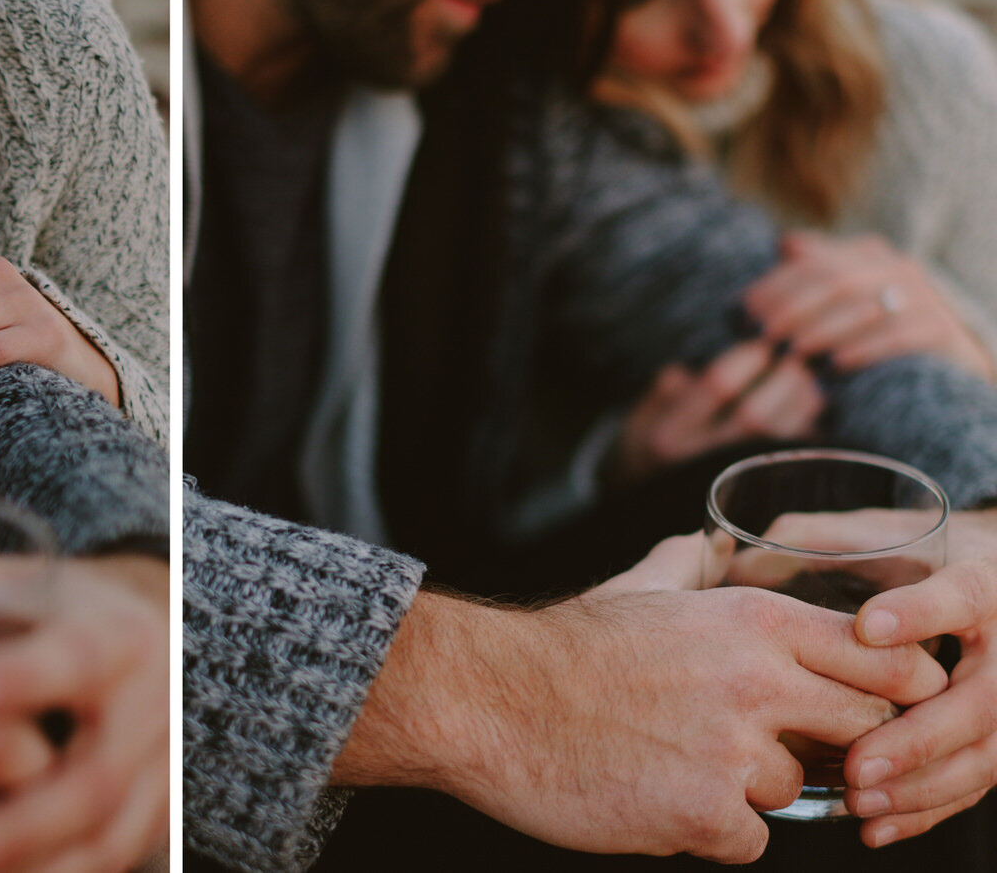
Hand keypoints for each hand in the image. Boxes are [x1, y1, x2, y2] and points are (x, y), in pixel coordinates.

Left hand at [0, 554, 168, 872]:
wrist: (154, 644)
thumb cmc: (56, 616)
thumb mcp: (13, 585)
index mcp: (114, 636)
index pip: (72, 658)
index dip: (21, 677)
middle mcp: (152, 706)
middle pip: (96, 778)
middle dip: (23, 825)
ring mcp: (162, 771)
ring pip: (109, 839)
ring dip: (36, 870)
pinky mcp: (158, 819)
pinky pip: (110, 863)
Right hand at [330, 540, 945, 862]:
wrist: (489, 702)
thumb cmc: (561, 648)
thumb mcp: (635, 588)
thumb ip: (687, 564)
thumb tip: (706, 542)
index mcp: (752, 621)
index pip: (884, 660)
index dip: (893, 687)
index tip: (873, 704)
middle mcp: (756, 682)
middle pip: (863, 731)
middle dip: (827, 743)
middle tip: (775, 744)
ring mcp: (732, 753)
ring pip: (792, 788)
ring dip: (748, 787)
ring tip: (681, 764)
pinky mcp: (703, 815)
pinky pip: (750, 840)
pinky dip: (713, 830)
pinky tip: (661, 797)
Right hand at [609, 341, 824, 485]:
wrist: (644, 506)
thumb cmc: (647, 448)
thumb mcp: (644, 413)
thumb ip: (672, 384)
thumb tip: (710, 366)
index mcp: (668, 434)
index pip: (717, 386)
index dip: (747, 360)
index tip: (759, 347)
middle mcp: (699, 461)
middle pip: (756, 416)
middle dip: (784, 381)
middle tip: (793, 361)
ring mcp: (729, 481)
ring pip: (779, 438)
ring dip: (803, 404)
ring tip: (804, 383)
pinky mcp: (754, 492)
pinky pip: (789, 458)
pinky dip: (805, 430)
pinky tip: (804, 414)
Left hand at [742, 232, 994, 380]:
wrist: (938, 359)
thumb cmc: (871, 328)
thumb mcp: (841, 298)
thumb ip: (814, 272)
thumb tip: (785, 243)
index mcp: (868, 253)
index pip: (813, 263)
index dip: (775, 287)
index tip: (744, 314)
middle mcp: (898, 268)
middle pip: (835, 282)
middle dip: (792, 310)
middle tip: (762, 338)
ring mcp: (923, 296)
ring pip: (863, 307)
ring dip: (821, 331)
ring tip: (790, 354)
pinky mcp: (939, 329)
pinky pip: (897, 336)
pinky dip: (861, 350)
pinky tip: (833, 366)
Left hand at [836, 509, 996, 845]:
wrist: (988, 584)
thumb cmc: (917, 554)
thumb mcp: (884, 534)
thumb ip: (821, 539)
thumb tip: (735, 552)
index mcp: (981, 583)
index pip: (961, 598)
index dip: (919, 614)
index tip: (866, 628)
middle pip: (984, 701)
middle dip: (920, 737)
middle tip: (859, 761)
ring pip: (985, 756)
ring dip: (921, 786)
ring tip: (858, 799)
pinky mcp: (995, 739)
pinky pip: (973, 784)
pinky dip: (926, 811)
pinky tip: (874, 827)